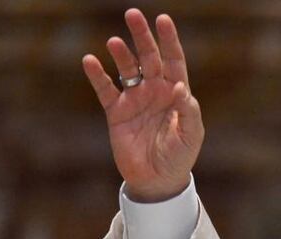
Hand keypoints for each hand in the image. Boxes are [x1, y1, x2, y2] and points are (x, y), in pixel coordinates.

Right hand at [82, 9, 202, 201]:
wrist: (157, 180)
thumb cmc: (179, 156)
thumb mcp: (190, 136)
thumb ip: (188, 112)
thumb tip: (181, 88)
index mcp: (176, 93)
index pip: (173, 60)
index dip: (169, 40)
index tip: (163, 19)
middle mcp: (155, 91)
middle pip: (148, 57)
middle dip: (142, 37)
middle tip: (132, 15)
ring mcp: (135, 99)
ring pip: (126, 69)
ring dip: (121, 54)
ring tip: (115, 42)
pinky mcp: (116, 112)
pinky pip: (105, 89)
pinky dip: (97, 75)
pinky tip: (90, 61)